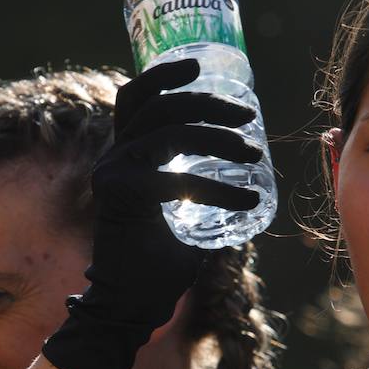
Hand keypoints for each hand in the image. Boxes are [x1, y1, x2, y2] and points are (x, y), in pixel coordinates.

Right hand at [42, 59, 259, 368]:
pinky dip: (220, 189)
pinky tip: (251, 200)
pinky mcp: (123, 199)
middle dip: (207, 103)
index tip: (199, 65)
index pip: (136, 97)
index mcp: (124, 152)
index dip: (163, 74)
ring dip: (218, 138)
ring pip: (170, 133)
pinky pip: (177, 181)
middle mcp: (114, 157)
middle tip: (247, 118)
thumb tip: (245, 165)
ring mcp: (114, 175)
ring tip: (254, 154)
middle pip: (160, 106)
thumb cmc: (159, 261)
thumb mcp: (180, 208)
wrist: (130, 304)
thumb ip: (195, 181)